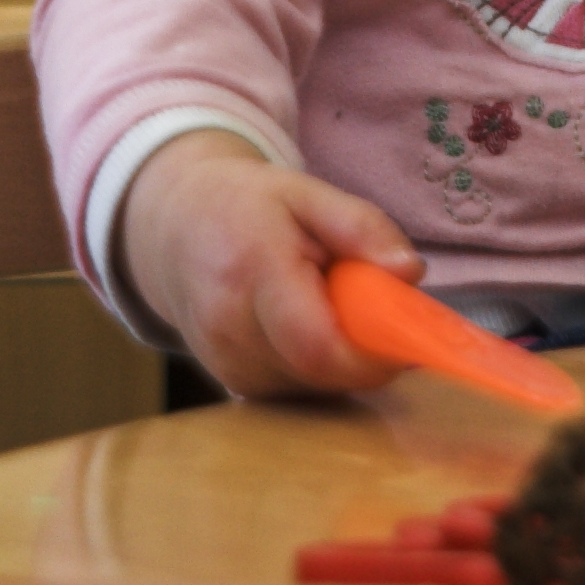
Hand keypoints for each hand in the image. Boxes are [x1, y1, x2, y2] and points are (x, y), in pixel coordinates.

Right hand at [115, 130, 426, 398]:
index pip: (315, 343)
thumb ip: (362, 228)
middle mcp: (229, 328)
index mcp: (253, 271)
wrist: (174, 231)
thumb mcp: (309, 193)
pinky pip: (295, 391)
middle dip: (366, 354)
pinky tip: (312, 327)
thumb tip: (409, 273)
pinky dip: (319, 368)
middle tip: (381, 312)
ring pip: (312, 387)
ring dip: (343, 361)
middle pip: (320, 371)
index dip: (371, 355)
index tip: (410, 339)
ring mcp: (223, 363)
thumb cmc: (248, 207)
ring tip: (335, 308)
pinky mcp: (229, 383)